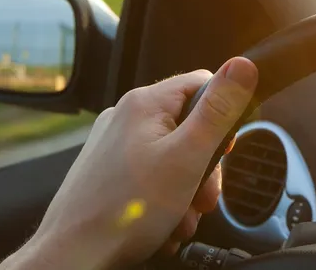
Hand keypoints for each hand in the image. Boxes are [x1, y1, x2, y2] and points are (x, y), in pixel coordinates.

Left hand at [0, 57, 257, 269]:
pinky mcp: (106, 172)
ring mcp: (113, 145)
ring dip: (186, 191)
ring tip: (180, 219)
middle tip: (203, 198)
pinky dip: (164, 200)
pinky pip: (150, 176)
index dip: (223, 117)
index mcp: (144, 103)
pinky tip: (162, 224)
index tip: (226, 150)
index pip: (203, 85)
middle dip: (205, 168)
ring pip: (171, 157)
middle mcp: (125, 117)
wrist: (72, 257)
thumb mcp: (188, 157)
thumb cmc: (124, 212)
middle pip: (188, 127)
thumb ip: (218, 111)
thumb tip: (243, 65)